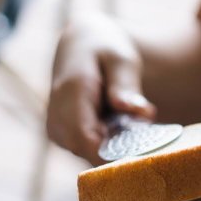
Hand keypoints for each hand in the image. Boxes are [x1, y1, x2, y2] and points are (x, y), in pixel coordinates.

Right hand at [46, 13, 156, 164]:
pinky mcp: (62, 138)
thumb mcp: (121, 58)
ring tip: (130, 116)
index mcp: (70, 93)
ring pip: (92, 155)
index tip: (144, 148)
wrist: (79, 45)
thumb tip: (133, 110)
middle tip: (142, 121)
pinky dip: (110, 142)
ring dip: (117, 143)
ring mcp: (56, 130)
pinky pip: (89, 151)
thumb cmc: (104, 49)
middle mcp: (56, 117)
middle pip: (91, 153)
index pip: (86, 139)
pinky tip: (118, 121)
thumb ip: (126, 85)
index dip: (115, 153)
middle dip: (122, 146)